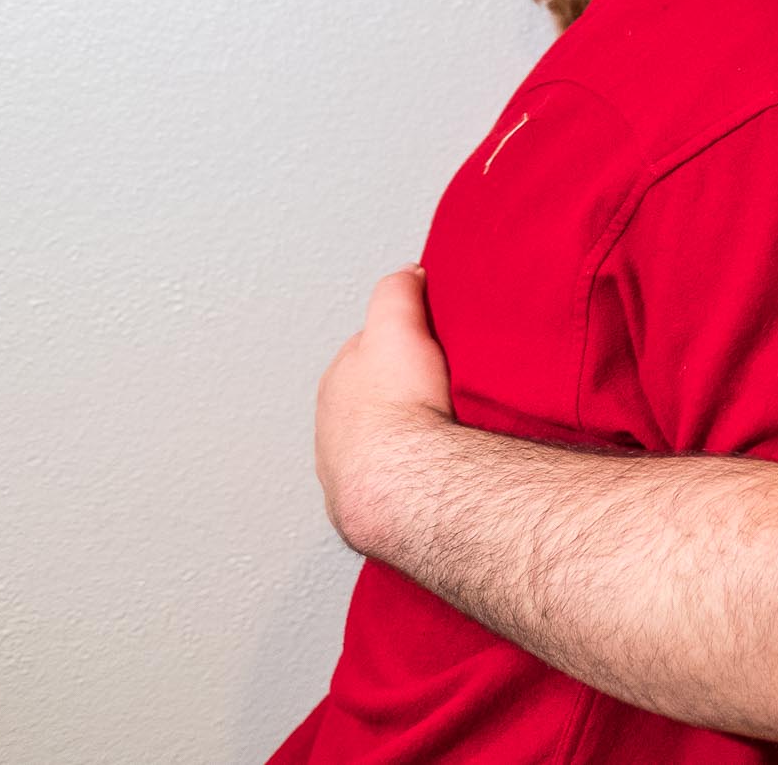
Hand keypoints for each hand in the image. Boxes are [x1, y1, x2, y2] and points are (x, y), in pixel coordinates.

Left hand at [314, 265, 455, 557]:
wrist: (401, 481)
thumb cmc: (397, 408)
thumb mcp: (397, 326)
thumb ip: (398, 292)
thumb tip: (410, 272)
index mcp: (337, 381)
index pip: (368, 349)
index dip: (402, 339)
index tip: (431, 342)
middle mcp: (333, 425)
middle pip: (374, 396)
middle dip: (402, 389)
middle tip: (444, 387)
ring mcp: (347, 468)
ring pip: (382, 440)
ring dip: (406, 434)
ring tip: (444, 429)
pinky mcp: (368, 505)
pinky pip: (394, 478)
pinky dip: (412, 470)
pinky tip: (436, 466)